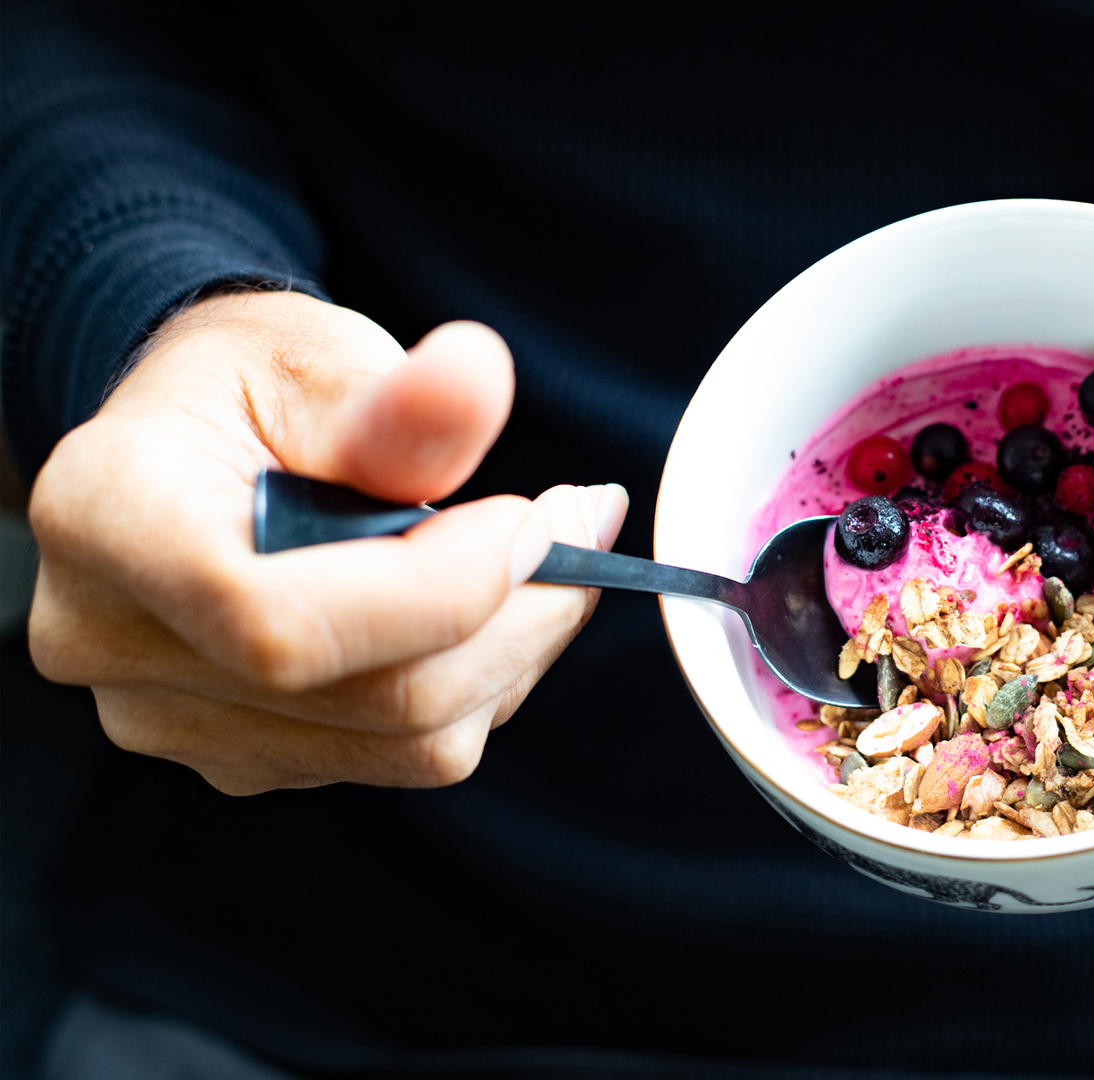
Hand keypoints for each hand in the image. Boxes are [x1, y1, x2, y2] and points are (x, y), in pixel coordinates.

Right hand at [27, 290, 626, 794]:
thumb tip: (476, 379)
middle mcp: (111, 643)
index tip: (537, 516)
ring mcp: (172, 720)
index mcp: (108, 521)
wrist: (200, 440)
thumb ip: (401, 399)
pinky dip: (480, 681)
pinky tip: (486, 604)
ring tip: (542, 552)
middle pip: (369, 697)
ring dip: (514, 650)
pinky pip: (404, 753)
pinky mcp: (243, 757)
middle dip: (518, 615)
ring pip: (408, 741)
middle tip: (587, 523)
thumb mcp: (320, 358)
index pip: (279, 622)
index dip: (439, 589)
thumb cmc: (256, 388)